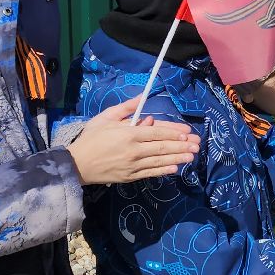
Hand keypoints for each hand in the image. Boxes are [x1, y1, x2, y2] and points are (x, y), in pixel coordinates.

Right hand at [65, 99, 199, 184]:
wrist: (78, 163)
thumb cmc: (91, 137)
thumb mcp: (107, 117)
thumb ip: (127, 108)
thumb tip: (143, 97)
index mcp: (129, 133)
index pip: (157, 132)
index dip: (174, 132)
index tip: (187, 133)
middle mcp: (134, 150)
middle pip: (162, 147)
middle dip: (181, 146)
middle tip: (197, 145)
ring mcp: (133, 165)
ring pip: (159, 161)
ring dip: (178, 158)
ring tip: (192, 156)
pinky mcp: (130, 176)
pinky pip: (150, 173)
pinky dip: (163, 170)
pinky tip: (175, 168)